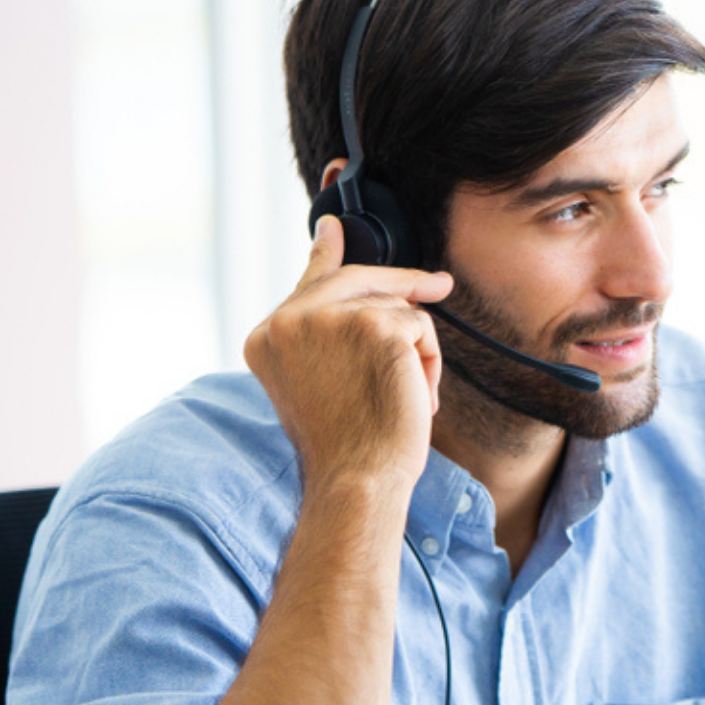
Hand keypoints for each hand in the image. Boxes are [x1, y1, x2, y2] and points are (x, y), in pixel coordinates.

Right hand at [244, 216, 454, 491]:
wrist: (356, 478)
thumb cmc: (344, 445)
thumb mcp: (318, 382)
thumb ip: (326, 335)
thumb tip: (358, 296)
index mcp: (266, 336)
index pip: (306, 283)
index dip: (327, 252)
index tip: (334, 226)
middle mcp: (288, 320)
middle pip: (356, 279)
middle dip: (403, 283)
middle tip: (438, 284)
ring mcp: (330, 318)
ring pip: (395, 307)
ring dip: (416, 350)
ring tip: (406, 396)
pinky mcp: (375, 325)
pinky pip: (420, 325)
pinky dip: (430, 361)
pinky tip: (416, 395)